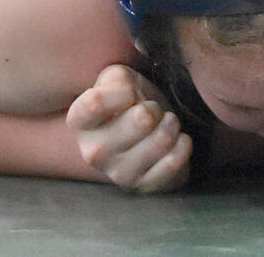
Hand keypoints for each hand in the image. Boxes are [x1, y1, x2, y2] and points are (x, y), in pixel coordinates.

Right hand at [66, 65, 192, 192]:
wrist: (148, 136)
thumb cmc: (130, 104)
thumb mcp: (119, 81)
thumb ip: (116, 77)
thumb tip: (125, 90)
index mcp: (80, 122)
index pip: (96, 102)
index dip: (124, 91)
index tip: (131, 92)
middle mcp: (93, 151)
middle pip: (141, 119)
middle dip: (155, 108)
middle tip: (153, 110)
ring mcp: (118, 173)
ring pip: (162, 140)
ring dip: (171, 125)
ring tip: (167, 123)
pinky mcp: (143, 186)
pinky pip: (174, 161)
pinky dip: (183, 145)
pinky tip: (177, 140)